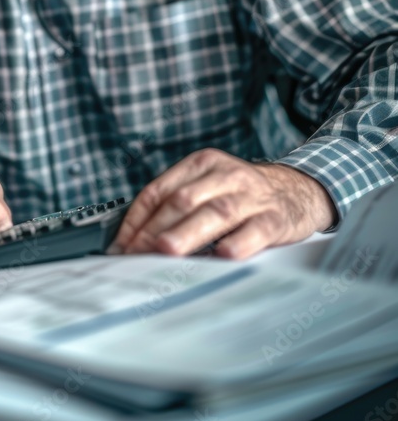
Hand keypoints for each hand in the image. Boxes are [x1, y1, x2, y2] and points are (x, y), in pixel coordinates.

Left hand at [111, 148, 336, 259]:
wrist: (298, 189)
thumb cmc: (242, 193)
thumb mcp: (208, 185)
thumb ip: (176, 205)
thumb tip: (134, 241)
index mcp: (201, 164)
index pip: (159, 191)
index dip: (136, 219)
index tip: (120, 246)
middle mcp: (225, 175)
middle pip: (182, 200)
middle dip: (154, 230)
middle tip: (135, 255)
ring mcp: (252, 196)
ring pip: (215, 212)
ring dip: (188, 233)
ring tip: (166, 251)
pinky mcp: (276, 218)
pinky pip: (255, 230)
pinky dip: (238, 243)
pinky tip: (223, 256)